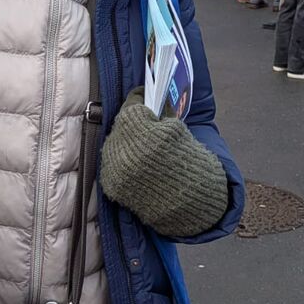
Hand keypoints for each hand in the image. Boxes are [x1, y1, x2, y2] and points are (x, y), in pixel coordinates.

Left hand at [100, 89, 228, 238]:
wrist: (191, 207)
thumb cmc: (191, 166)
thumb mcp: (179, 133)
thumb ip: (160, 117)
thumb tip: (147, 103)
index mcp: (145, 134)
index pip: (133, 106)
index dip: (140, 100)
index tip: (144, 97)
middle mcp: (125, 151)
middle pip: (121, 125)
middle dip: (132, 122)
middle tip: (143, 121)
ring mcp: (115, 169)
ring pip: (114, 143)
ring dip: (125, 141)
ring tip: (139, 142)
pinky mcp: (111, 185)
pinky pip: (111, 163)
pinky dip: (121, 160)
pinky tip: (134, 161)